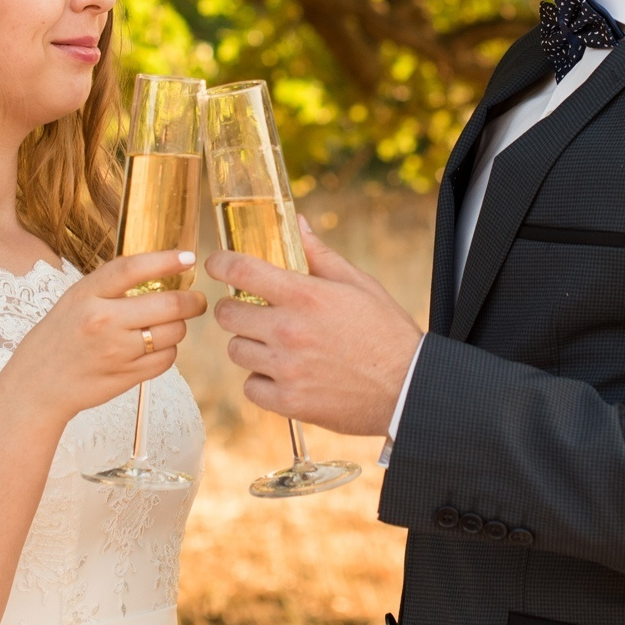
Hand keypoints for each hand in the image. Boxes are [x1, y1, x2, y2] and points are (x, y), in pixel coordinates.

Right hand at [2, 251, 200, 424]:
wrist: (37, 385)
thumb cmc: (59, 337)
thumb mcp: (75, 299)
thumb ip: (111, 285)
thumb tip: (161, 269)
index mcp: (86, 294)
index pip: (132, 268)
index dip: (166, 260)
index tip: (188, 257)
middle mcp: (103, 321)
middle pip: (167, 305)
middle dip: (191, 301)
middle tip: (196, 300)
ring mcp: (116, 351)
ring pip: (173, 333)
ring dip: (179, 327)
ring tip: (169, 325)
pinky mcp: (127, 377)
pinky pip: (167, 359)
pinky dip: (169, 351)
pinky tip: (155, 347)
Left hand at [209, 220, 420, 436]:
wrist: (407, 389)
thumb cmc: (386, 332)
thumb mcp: (359, 284)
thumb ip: (320, 255)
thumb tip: (298, 224)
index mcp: (305, 296)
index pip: (241, 271)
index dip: (220, 263)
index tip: (216, 264)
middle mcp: (289, 330)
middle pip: (227, 314)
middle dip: (236, 309)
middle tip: (252, 311)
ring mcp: (286, 368)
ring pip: (236, 350)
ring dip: (250, 345)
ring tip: (274, 345)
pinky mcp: (289, 401)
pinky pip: (250, 386)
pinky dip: (261, 380)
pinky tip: (283, 374)